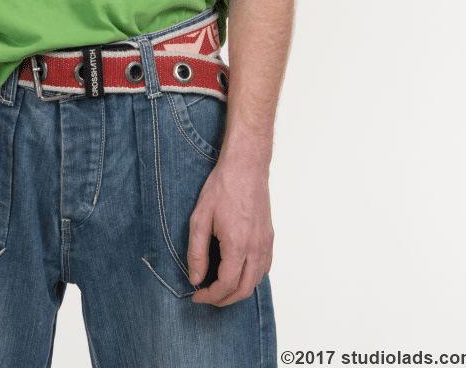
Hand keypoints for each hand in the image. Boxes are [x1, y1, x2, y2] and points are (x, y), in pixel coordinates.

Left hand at [187, 157, 272, 306]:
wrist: (246, 166)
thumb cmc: (222, 186)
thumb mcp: (200, 217)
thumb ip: (196, 251)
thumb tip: (195, 278)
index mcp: (237, 243)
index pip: (226, 284)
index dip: (210, 295)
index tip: (197, 295)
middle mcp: (256, 247)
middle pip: (244, 289)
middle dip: (224, 299)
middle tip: (207, 296)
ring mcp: (266, 243)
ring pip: (257, 281)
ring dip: (238, 290)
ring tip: (220, 287)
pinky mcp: (270, 237)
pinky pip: (264, 268)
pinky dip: (251, 278)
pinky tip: (237, 272)